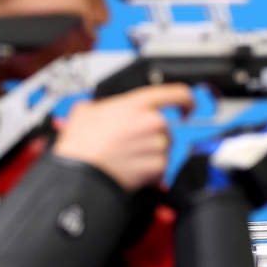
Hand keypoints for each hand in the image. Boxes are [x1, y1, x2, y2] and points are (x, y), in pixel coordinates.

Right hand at [53, 84, 193, 190]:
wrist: (79, 172)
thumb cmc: (81, 144)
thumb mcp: (86, 110)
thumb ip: (105, 105)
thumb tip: (104, 110)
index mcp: (138, 103)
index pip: (176, 93)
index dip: (186, 99)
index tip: (187, 106)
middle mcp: (152, 122)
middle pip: (166, 127)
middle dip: (151, 135)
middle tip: (130, 143)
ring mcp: (157, 145)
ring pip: (164, 148)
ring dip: (149, 153)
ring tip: (126, 157)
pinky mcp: (158, 167)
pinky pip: (161, 167)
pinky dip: (149, 170)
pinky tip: (130, 168)